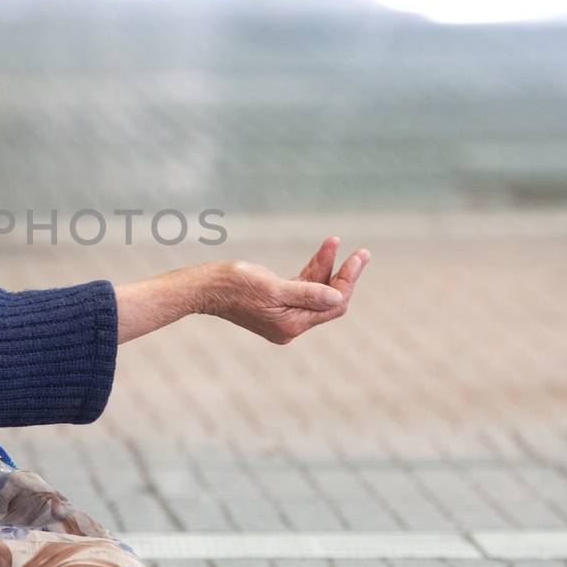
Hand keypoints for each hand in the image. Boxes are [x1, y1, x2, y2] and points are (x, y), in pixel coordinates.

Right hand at [205, 237, 368, 343]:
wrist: (203, 288)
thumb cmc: (233, 285)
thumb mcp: (272, 287)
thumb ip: (307, 293)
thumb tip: (338, 296)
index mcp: (292, 324)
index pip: (333, 305)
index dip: (348, 281)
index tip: (358, 257)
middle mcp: (291, 325)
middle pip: (329, 299)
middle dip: (344, 274)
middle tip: (362, 252)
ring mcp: (284, 315)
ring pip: (316, 291)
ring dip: (326, 267)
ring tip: (334, 241)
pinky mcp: (276, 304)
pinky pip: (302, 287)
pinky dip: (312, 270)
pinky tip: (322, 251)